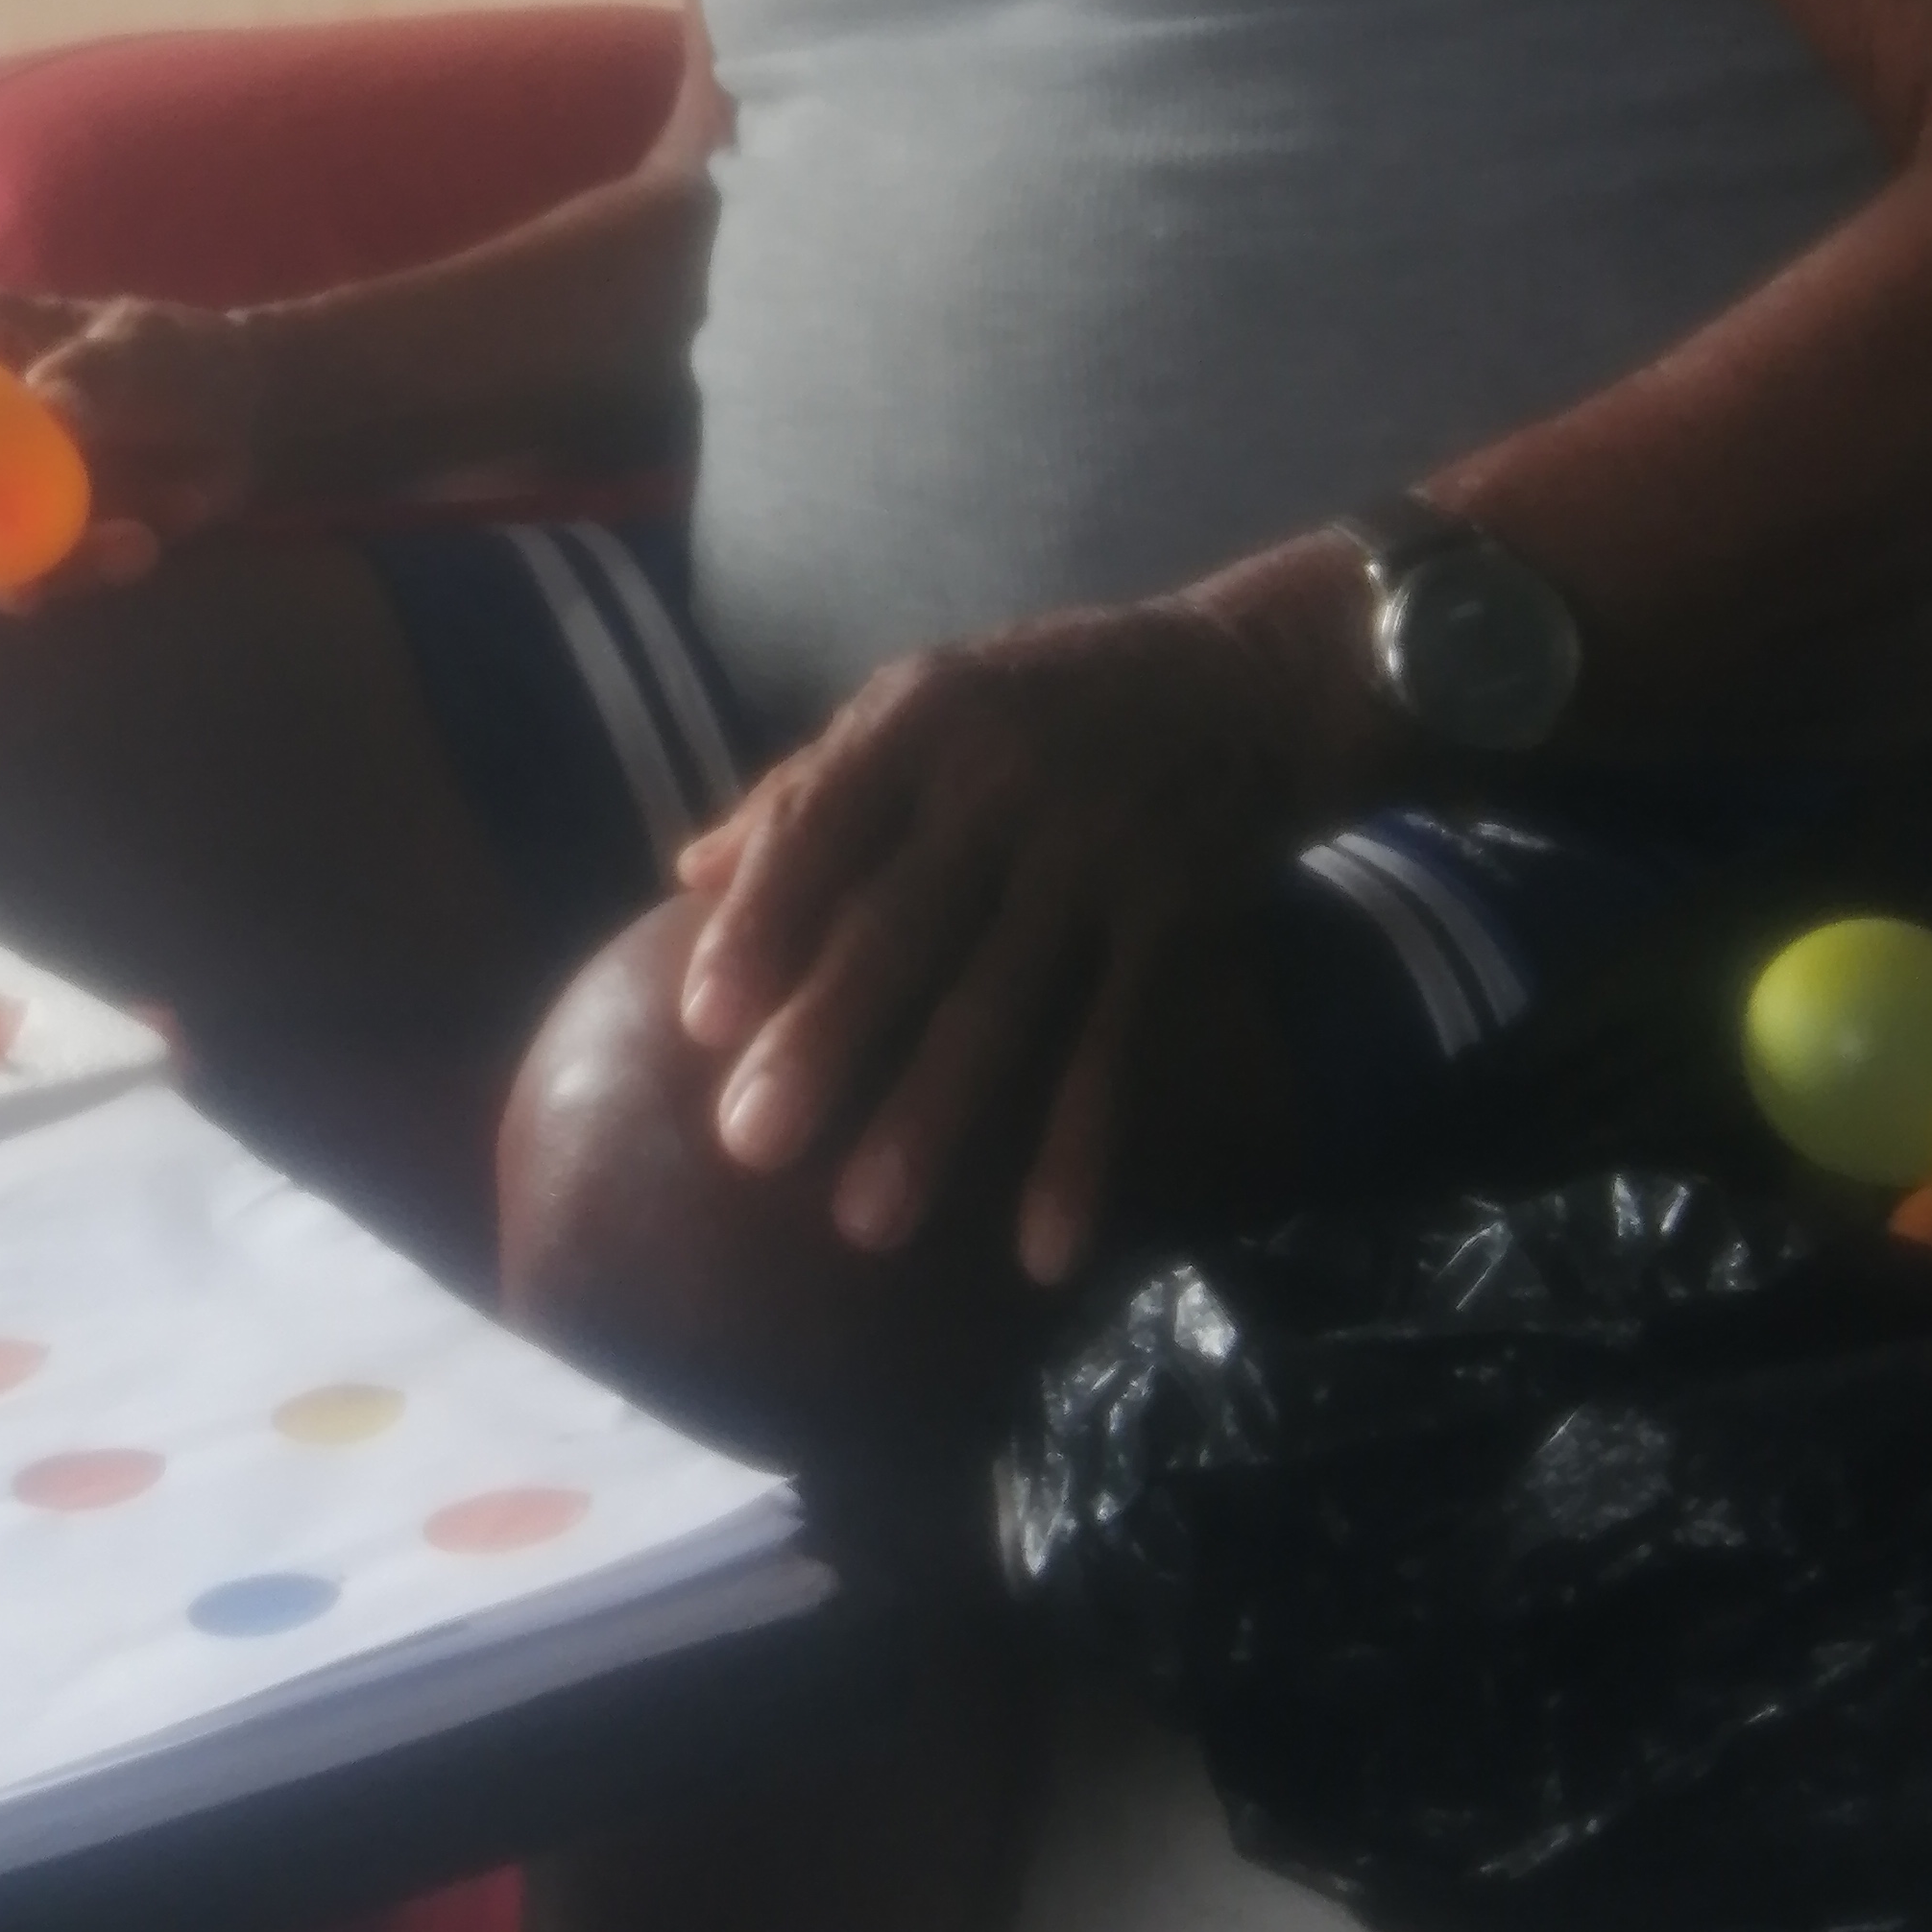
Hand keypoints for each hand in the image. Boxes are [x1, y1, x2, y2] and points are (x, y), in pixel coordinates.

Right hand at [0, 287, 271, 595]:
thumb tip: (46, 402)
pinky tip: (146, 547)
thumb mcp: (154, 352)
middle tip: (20, 591)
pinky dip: (84, 572)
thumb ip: (103, 372)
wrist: (239, 422)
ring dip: (48, 566)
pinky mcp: (22, 539)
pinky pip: (28, 575)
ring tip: (139, 545)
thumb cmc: (185, 360)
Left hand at [670, 596, 1340, 1287]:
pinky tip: (1040, 1250)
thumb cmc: (1042, 700)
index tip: (699, 1021)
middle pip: (904, 925)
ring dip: (935, 1116)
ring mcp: (1095, 857)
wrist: (1243, 682)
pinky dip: (1079, 1152)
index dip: (763, 920)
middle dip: (828, 1039)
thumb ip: (809, 787)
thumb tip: (688, 871)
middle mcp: (1004, 784)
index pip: (822, 821)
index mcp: (920, 720)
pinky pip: (1113, 1049)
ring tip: (868, 1224)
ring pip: (1004, 1004)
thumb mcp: (925, 700)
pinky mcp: (1170, 922)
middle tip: (751, 1145)